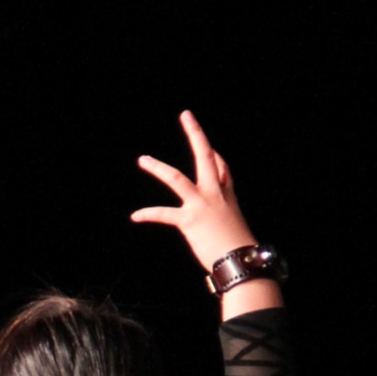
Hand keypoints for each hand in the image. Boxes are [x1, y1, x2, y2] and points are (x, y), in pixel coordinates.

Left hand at [130, 110, 257, 271]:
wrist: (241, 260)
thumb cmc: (237, 250)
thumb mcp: (234, 226)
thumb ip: (225, 217)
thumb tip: (218, 221)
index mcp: (227, 196)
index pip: (222, 169)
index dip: (216, 156)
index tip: (211, 147)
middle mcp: (216, 194)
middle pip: (206, 156)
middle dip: (196, 134)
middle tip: (186, 115)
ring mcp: (202, 204)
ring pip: (178, 178)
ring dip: (158, 168)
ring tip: (142, 159)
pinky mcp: (190, 220)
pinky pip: (164, 213)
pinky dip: (148, 214)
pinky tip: (135, 216)